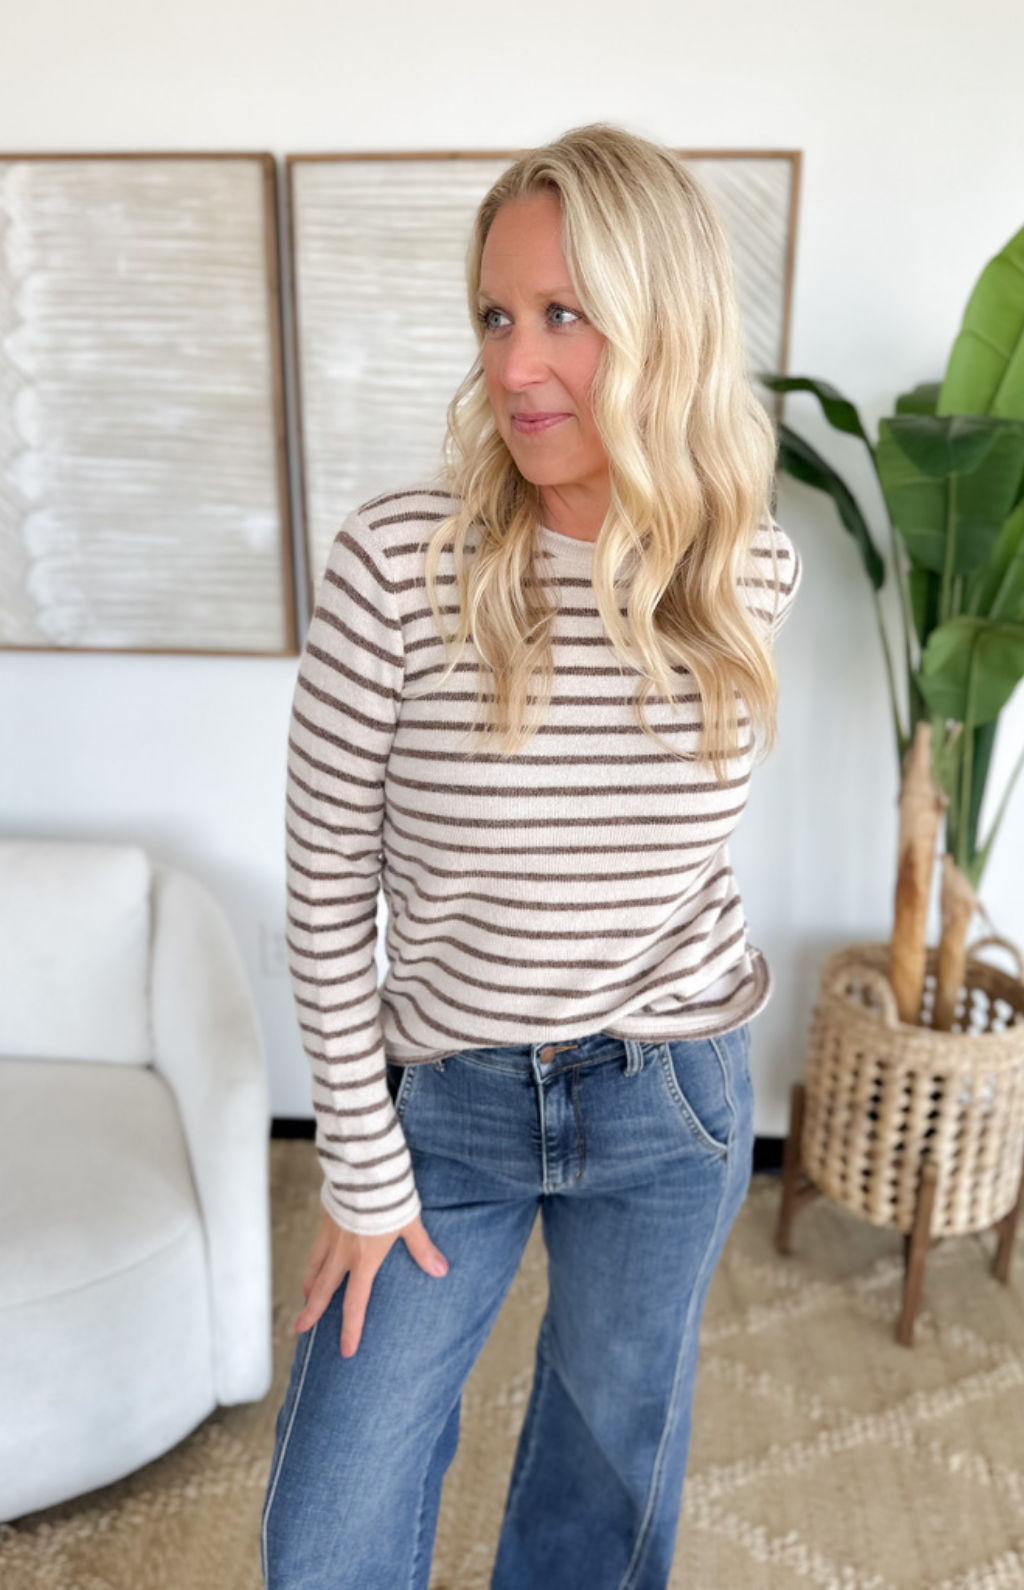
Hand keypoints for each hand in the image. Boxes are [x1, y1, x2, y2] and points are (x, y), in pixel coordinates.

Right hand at [294, 1205, 448, 1357]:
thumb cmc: (389, 1198)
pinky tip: (315, 1256)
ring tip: (305, 1296)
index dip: (351, 1328)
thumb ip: (422, 1248)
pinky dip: (314, 1256)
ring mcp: (331, 1235)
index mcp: (364, 1260)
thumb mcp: (410, 1223)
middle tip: (300, 1329)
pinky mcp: (326, 1216)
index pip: (355, 1303)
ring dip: (310, 1284)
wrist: (363, 1171)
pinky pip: (316, 1243)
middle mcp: (343, 1253)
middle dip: (313, 1312)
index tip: (346, 1350)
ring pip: (316, 1266)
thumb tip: (441, 1270)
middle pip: (324, 1289)